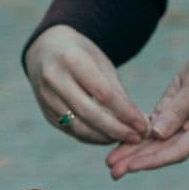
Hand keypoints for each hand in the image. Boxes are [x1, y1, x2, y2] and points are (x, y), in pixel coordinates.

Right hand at [22, 26, 152, 145]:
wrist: (45, 51)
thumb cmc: (81, 55)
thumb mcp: (100, 63)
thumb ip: (117, 92)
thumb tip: (139, 121)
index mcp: (71, 60)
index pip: (103, 93)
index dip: (126, 112)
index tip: (144, 125)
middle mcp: (54, 79)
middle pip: (89, 113)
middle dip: (116, 129)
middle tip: (137, 138)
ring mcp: (46, 98)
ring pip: (78, 127)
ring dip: (104, 137)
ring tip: (125, 138)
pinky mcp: (45, 113)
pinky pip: (71, 130)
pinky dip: (92, 137)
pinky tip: (108, 137)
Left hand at [106, 31, 188, 179]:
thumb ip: (177, 110)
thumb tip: (156, 134)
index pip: (177, 151)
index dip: (152, 160)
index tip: (130, 166)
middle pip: (164, 150)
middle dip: (137, 160)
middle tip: (112, 171)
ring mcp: (186, 119)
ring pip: (157, 139)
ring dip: (135, 150)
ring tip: (111, 161)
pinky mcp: (177, 108)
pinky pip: (156, 125)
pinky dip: (139, 132)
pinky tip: (122, 140)